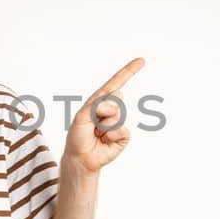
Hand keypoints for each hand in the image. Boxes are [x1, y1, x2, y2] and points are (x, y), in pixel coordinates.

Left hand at [64, 58, 144, 174]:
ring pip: (117, 116)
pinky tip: (104, 140)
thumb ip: (98, 104)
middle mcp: (111, 110)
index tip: (141, 60)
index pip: (115, 83)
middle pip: (115, 100)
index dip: (128, 72)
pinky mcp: (123, 136)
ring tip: (97, 133)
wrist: (81, 158)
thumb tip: (119, 95)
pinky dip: (110, 135)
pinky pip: (121, 130)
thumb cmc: (78, 136)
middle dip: (101, 111)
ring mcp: (118, 122)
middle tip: (92, 124)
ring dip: (104, 126)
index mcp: (100, 101)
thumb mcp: (82, 115)